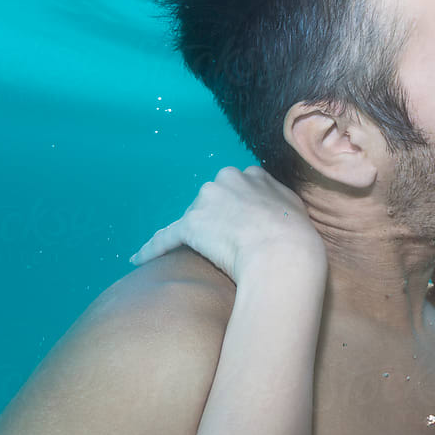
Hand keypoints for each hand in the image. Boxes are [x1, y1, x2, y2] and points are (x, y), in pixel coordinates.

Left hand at [129, 165, 326, 282]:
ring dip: (197, 234)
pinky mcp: (189, 226)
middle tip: (231, 244)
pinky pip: (165, 238)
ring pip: (193, 218)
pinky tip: (137, 260)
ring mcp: (205, 202)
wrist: (284, 253)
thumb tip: (274, 203)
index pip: (238, 187)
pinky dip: (151, 250)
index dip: (241, 208)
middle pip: (212, 199)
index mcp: (252, 174)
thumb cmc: (297, 235)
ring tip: (205, 256)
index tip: (245, 224)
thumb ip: (278, 198)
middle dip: (217, 218)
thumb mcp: (296, 207)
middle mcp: (226, 179)